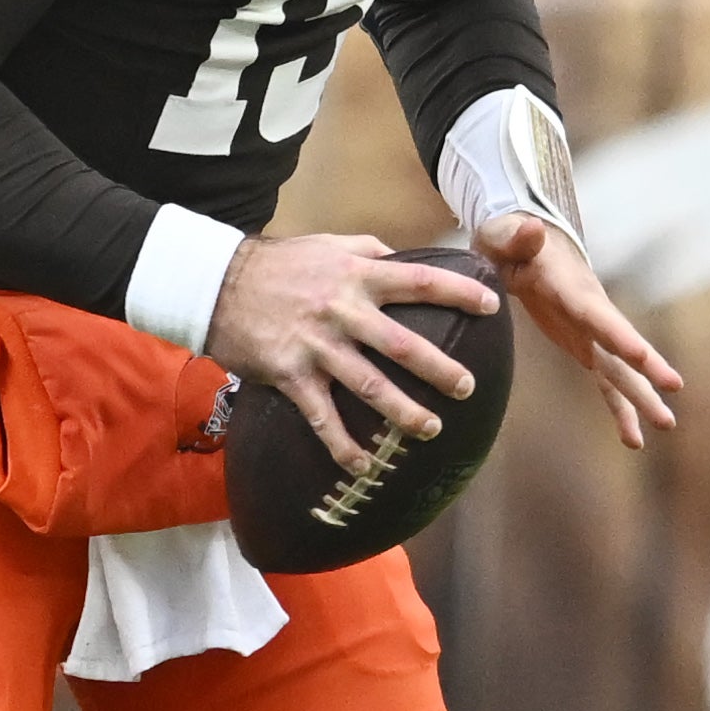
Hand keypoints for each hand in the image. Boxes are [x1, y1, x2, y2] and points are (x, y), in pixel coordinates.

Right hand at [204, 230, 495, 469]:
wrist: (216, 285)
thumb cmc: (278, 264)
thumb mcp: (328, 244)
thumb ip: (370, 250)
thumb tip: (406, 258)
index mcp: (356, 276)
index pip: (419, 282)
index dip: (459, 293)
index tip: (493, 306)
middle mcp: (342, 312)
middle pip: (401, 344)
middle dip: (439, 369)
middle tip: (467, 387)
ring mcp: (317, 346)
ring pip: (369, 385)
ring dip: (404, 412)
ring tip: (430, 429)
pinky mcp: (291, 374)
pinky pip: (322, 416)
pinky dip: (342, 445)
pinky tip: (363, 466)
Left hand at [471, 212, 684, 450]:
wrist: (523, 243)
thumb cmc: (507, 240)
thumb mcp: (503, 236)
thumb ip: (516, 237)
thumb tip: (531, 229)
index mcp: (570, 288)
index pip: (596, 314)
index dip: (617, 334)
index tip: (642, 354)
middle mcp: (591, 312)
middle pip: (621, 344)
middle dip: (646, 367)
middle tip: (674, 388)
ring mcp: (591, 333)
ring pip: (621, 369)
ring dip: (641, 398)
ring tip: (667, 425)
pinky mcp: (585, 346)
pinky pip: (607, 382)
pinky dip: (620, 410)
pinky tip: (634, 440)